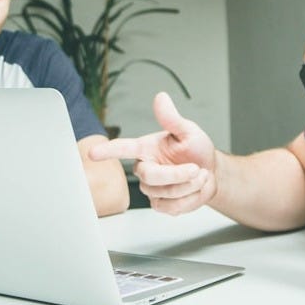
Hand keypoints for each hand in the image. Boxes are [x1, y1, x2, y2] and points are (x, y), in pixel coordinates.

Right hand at [88, 92, 216, 214]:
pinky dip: (190, 199)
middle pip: (150, 176)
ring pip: (165, 193)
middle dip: (178, 175)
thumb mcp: (188, 131)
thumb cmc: (196, 150)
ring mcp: (151, 189)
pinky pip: (172, 207)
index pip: (123, 148)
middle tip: (196, 168)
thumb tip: (161, 97)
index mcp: (146, 148)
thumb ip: (172, 118)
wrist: (211, 173)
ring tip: (199, 175)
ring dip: (189, 185)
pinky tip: (194, 189)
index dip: (108, 151)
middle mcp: (145, 168)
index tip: (93, 153)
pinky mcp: (160, 204)